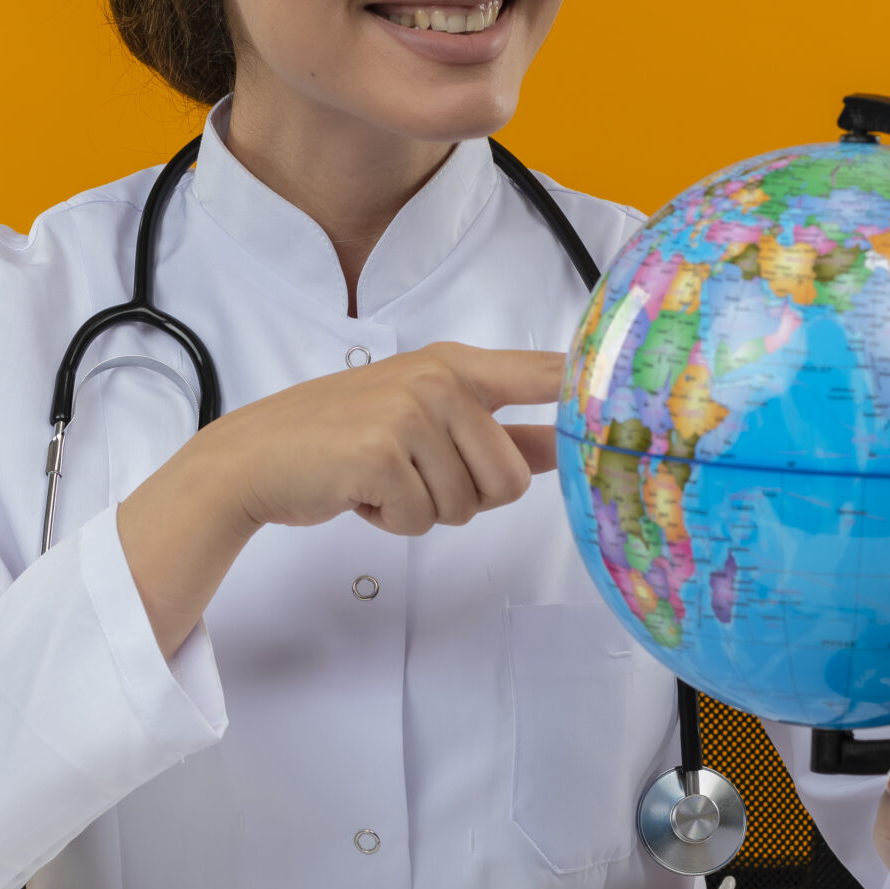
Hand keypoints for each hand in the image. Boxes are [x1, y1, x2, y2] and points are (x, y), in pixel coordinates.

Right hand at [116, 344, 562, 652]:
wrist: (255, 458)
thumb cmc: (339, 440)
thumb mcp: (419, 418)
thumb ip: (494, 430)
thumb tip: (561, 444)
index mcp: (454, 365)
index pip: (544, 371)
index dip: (589, 393)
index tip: (635, 405)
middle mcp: (438, 381)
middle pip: (512, 477)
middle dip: (467, 498)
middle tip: (414, 477)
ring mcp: (410, 414)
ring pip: (468, 506)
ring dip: (425, 512)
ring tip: (381, 480)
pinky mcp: (382, 455)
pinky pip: (423, 521)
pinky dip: (393, 523)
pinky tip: (359, 493)